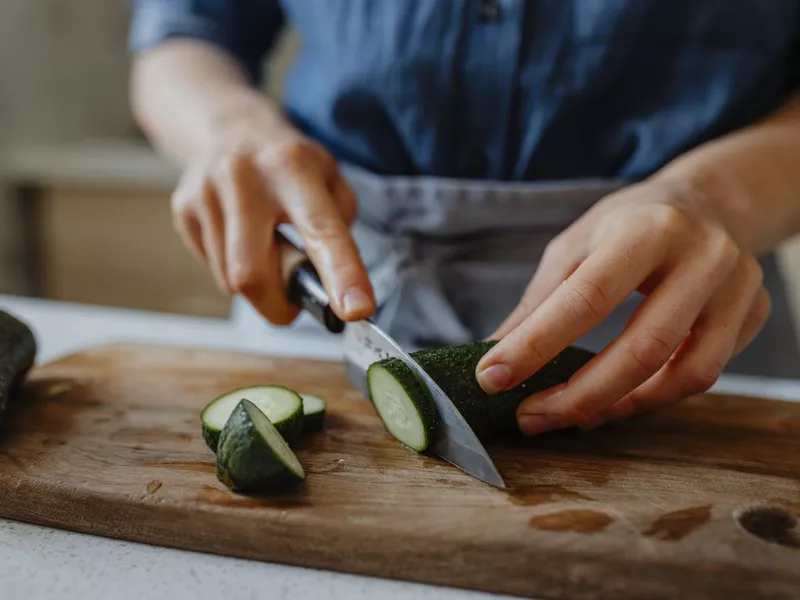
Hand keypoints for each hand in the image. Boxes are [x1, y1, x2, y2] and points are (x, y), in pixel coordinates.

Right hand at [171, 126, 374, 324]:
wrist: (229, 126)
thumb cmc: (290, 165)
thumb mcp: (330, 179)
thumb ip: (339, 229)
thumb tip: (336, 289)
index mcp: (293, 167)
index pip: (320, 230)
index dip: (341, 274)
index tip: (355, 311)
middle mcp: (244, 177)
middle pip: (253, 275)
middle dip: (277, 305)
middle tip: (294, 300)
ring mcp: (207, 192)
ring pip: (230, 280)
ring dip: (257, 284)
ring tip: (266, 248)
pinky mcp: (183, 207)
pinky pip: (212, 268)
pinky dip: (233, 269)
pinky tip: (240, 238)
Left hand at [476, 178, 770, 434]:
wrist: (710, 202)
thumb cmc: (630, 224)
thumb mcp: (576, 245)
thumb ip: (539, 302)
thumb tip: (494, 356)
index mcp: (647, 228)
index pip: (587, 297)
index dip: (536, 345)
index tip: (492, 377)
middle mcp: (703, 256)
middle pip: (643, 348)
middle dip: (577, 395)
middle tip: (529, 417)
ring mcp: (739, 288)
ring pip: (684, 374)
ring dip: (618, 406)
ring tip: (570, 416)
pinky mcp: (754, 315)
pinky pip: (703, 374)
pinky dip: (653, 397)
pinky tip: (615, 400)